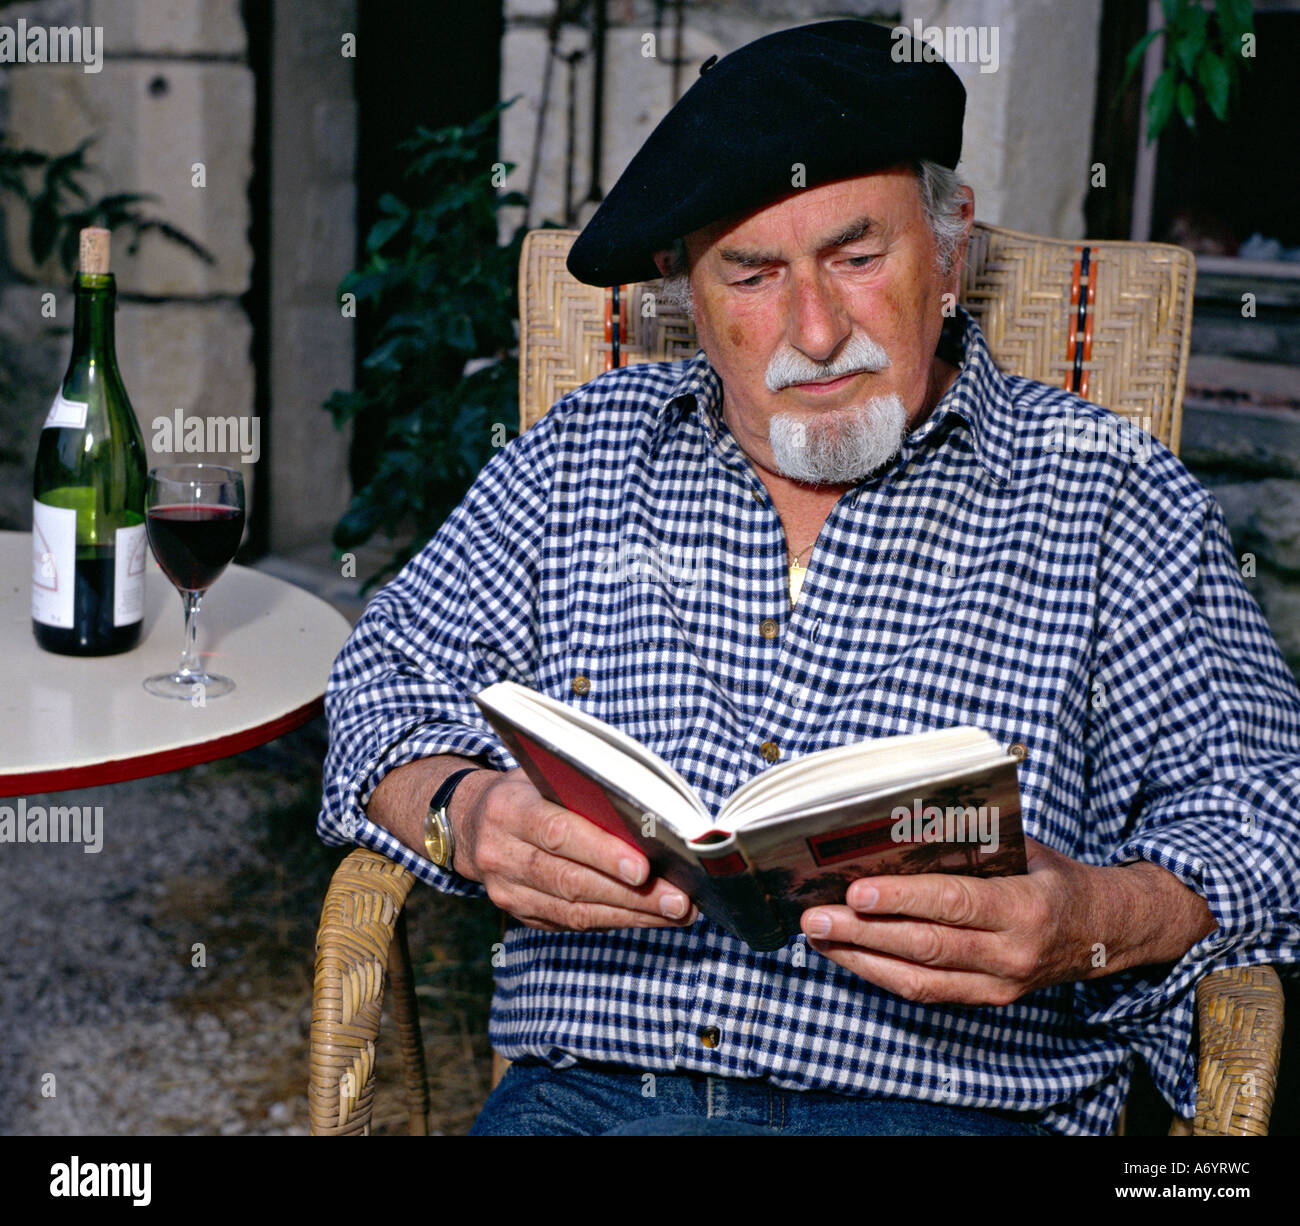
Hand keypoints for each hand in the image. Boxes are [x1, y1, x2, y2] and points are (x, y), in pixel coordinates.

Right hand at [450, 767, 697, 932]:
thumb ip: (585, 793)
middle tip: (678, 900)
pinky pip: (571, 924)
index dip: (602, 852)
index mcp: (508, 809)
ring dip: (631, 914)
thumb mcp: (547, 776)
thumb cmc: (529, 790)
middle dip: (630, 895)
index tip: (644, 867)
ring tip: (675, 912)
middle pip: (571, 880)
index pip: (558, 832)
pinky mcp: (520, 913)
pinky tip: (648, 917)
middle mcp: (501, 853)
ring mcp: (507, 890)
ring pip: (574, 910)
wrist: (472, 820)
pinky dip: (614, 921)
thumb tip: (648, 820)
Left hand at [798, 837, 1210, 1005]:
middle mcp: (1011, 953)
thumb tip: (904, 823)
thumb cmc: (1054, 878)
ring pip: (918, 979)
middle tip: (814, 916)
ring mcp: (998, 984)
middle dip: (862, 932)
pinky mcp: (986, 999)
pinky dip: (881, 973)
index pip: (953, 903)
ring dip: (860, 958)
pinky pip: (925, 992)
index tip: (856, 890)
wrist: (1104, 932)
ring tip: (817, 936)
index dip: (901, 899)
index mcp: (1024, 907)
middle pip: (925, 947)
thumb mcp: (1025, 847)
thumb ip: (972, 839)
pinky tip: (848, 953)